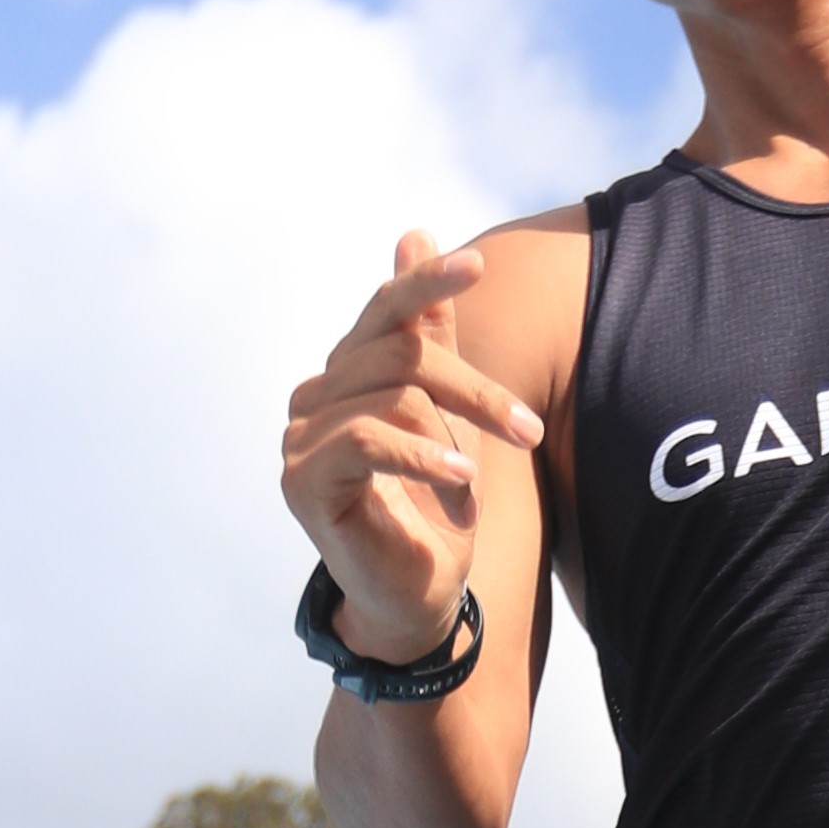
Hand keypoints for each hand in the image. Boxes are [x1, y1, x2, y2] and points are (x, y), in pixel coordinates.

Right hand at [280, 231, 544, 661]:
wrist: (417, 594)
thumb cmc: (435, 502)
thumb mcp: (449, 409)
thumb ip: (431, 333)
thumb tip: (414, 233)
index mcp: (346, 374)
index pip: (384, 314)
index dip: (425, 284)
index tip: (477, 263)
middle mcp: (314, 398)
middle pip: (399, 355)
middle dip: (474, 387)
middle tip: (528, 427)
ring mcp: (300, 439)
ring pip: (391, 395)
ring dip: (456, 428)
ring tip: (487, 467)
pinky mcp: (302, 482)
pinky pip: (366, 440)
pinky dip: (423, 455)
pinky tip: (462, 477)